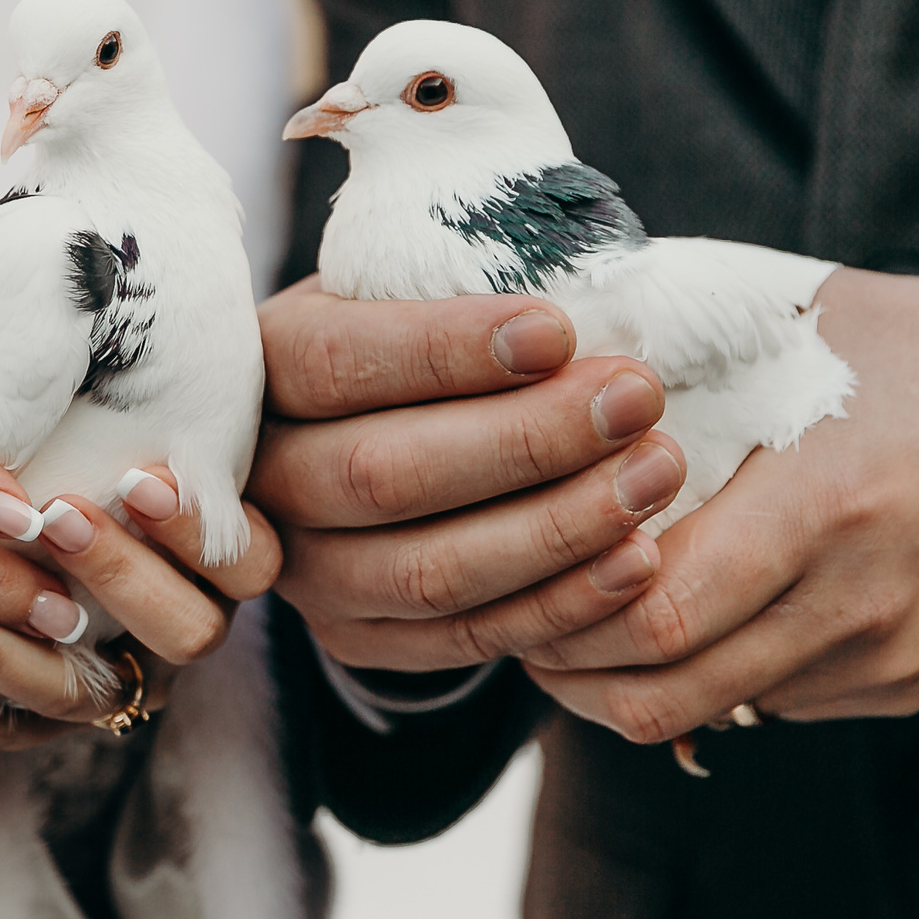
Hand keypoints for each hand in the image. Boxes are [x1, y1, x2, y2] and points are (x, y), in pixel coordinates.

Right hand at [254, 278, 685, 672]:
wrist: (363, 434)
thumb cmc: (413, 339)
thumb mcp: (403, 285)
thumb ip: (459, 279)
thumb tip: (578, 283)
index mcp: (262, 368)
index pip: (336, 362)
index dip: (445, 350)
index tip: (557, 330)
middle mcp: (266, 480)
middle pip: (383, 474)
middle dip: (526, 440)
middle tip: (636, 397)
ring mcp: (307, 574)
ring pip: (430, 569)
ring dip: (559, 526)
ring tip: (656, 471)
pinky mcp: (361, 640)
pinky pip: (468, 637)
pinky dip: (563, 603)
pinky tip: (638, 558)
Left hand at [523, 268, 918, 740]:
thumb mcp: (806, 317)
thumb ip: (683, 331)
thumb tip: (553, 328)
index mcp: (824, 500)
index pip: (656, 604)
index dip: (564, 602)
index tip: (513, 561)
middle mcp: (856, 598)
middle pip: (666, 683)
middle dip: (569, 665)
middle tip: (513, 618)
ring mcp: (883, 657)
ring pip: (711, 709)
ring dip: (627, 680)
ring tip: (571, 623)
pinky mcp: (903, 686)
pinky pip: (772, 705)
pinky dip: (708, 674)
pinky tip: (677, 619)